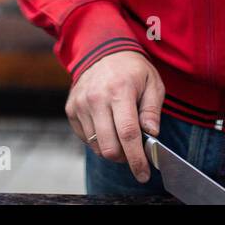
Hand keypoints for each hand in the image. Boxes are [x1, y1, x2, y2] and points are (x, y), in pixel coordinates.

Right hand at [66, 50, 163, 183]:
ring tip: (122, 136)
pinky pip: (85, 139)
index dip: (136, 158)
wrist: (103, 51)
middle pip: (109, 146)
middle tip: (134, 153)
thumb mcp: (152, 83)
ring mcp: (81, 104)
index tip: (143, 174)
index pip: (127, 134)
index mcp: (120, 91)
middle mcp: (96, 98)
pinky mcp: (71, 109)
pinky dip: (99, 140)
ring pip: (96, 146)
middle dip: (125, 158)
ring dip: (112, 149)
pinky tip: (108, 126)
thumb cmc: (132, 70)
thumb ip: (152, 110)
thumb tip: (152, 134)